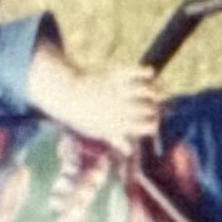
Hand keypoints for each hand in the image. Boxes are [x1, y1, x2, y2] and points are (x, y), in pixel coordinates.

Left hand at [28, 43, 163, 149]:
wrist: (66, 95)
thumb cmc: (83, 116)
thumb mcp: (99, 131)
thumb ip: (117, 139)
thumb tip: (129, 151)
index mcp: (121, 124)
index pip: (148, 125)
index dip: (153, 123)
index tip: (153, 121)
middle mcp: (123, 108)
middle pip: (150, 108)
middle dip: (155, 108)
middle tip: (154, 106)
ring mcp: (120, 91)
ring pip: (147, 91)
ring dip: (154, 91)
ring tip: (154, 92)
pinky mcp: (115, 75)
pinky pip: (136, 72)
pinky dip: (145, 71)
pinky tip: (149, 73)